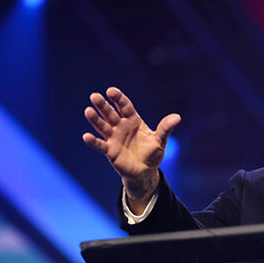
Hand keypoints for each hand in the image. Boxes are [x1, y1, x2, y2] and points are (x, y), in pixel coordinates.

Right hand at [82, 87, 179, 208]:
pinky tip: (86, 136)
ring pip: (102, 126)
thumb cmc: (152, 153)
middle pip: (110, 113)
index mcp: (133, 120)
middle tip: (95, 96)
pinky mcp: (110, 150)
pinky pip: (100, 144)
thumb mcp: (160, 140)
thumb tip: (177, 117)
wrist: (145, 171)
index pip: (124, 106)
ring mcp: (114, 138)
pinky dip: (93, 141)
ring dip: (95, 119)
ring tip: (88, 111)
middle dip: (103, 105)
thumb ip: (165, 128)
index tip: (111, 91)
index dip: (118, 98)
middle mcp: (121, 126)